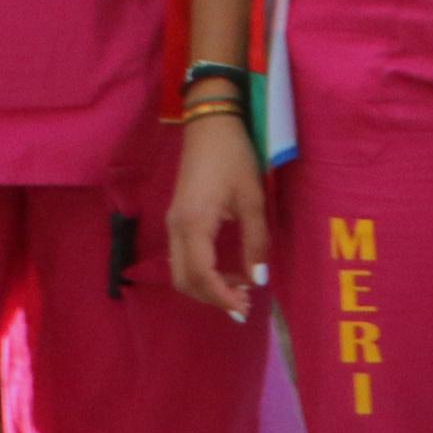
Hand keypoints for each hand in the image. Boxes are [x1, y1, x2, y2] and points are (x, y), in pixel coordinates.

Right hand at [165, 110, 269, 319]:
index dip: (221, 297)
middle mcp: (176, 228)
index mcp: (193, 224)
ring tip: (239, 288)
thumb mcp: (252, 198)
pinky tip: (226, 271)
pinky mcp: (177, 219)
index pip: (200, 275)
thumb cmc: (234, 156)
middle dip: (212, 297)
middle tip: (244, 303)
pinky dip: (201, 273)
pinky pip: (182, 258)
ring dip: (206, 287)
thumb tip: (259, 279)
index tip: (244, 308)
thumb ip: (256, 241)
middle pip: (184, 280)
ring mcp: (173, 224)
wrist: (210, 123)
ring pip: (180, 272)